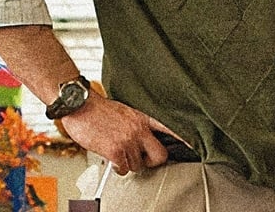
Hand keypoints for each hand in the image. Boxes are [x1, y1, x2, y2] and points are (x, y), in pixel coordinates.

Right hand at [57, 94, 173, 174]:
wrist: (80, 106)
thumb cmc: (100, 109)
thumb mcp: (126, 111)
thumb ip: (138, 124)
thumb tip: (143, 140)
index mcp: (144, 117)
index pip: (170, 128)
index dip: (184, 138)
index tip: (194, 145)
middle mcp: (139, 129)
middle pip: (160, 156)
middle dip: (152, 161)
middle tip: (142, 159)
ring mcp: (129, 140)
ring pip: (138, 165)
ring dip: (128, 163)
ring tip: (117, 151)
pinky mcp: (116, 151)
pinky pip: (123, 169)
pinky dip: (117, 167)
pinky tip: (111, 157)